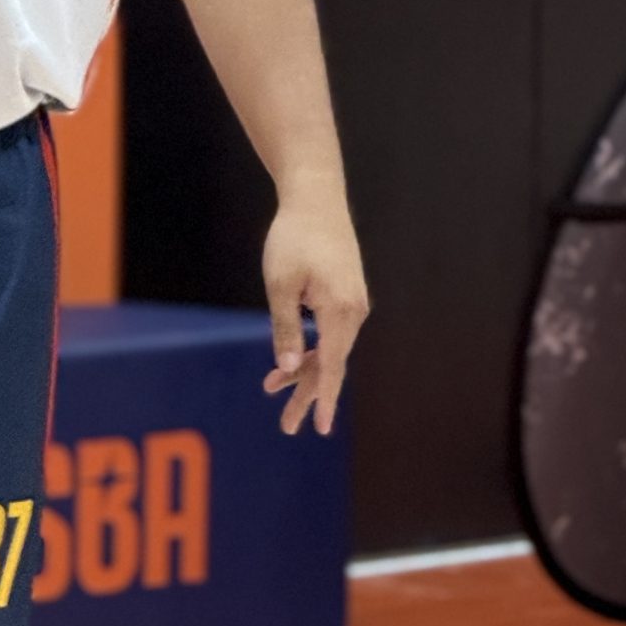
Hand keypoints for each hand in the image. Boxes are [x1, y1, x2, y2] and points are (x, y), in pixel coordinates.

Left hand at [261, 186, 368, 437]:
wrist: (316, 198)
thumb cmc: (293, 238)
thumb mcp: (280, 283)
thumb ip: (285, 328)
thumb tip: (286, 368)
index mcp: (341, 310)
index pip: (331, 366)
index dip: (322, 398)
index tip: (319, 427)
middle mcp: (353, 311)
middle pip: (331, 363)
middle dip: (306, 394)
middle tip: (288, 427)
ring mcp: (352, 303)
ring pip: (329, 348)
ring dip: (302, 370)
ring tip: (271, 391)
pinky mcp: (345, 295)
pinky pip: (329, 332)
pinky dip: (309, 348)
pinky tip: (288, 361)